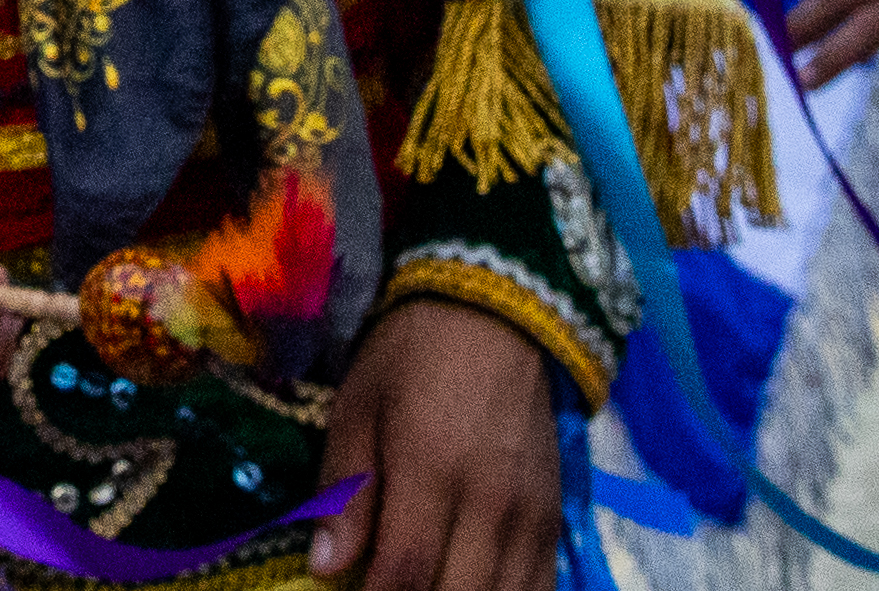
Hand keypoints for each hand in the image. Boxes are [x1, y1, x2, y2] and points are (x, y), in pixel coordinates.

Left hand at [309, 299, 558, 590]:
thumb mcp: (358, 407)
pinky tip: (471, 588)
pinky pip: (540, 588)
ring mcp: (531, 516)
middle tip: (386, 586)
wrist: (495, 314)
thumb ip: (345, 491)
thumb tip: (323, 567)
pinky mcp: (555, 520)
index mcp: (430, 469)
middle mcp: (490, 503)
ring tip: (425, 585)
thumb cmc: (410, 355)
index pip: (404, 572)